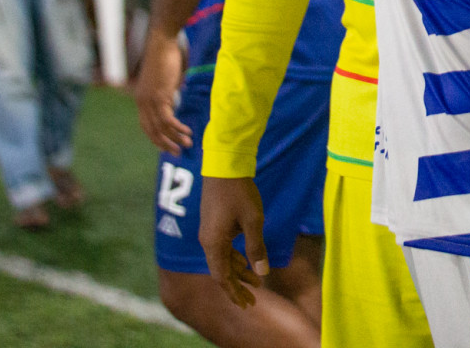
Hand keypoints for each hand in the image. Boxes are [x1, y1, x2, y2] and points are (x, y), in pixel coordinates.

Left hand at [134, 36, 192, 153]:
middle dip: (164, 144)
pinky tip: (187, 132)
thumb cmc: (164, 57)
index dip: (156, 138)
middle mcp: (142, 102)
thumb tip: (174, 99)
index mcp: (141, 99)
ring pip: (161, 127)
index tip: (167, 146)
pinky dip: (177, 128)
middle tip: (177, 153)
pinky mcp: (159, 97)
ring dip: (174, 138)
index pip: (146, 125)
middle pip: (151, 131)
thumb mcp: (164, 80)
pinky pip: (168, 119)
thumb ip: (166, 92)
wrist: (161, 43)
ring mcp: (149, 101)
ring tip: (187, 145)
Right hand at [199, 176, 268, 308]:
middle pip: (221, 271)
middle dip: (237, 286)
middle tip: (252, 300)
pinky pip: (223, 248)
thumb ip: (256, 248)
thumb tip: (262, 272)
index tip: (247, 303)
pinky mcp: (214, 224)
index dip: (234, 292)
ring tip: (256, 282)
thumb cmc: (240, 192)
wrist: (224, 165)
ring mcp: (209, 232)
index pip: (222, 277)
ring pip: (222, 259)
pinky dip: (235, 258)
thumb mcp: (253, 221)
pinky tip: (246, 262)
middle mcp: (207, 240)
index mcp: (214, 243)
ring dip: (238, 272)